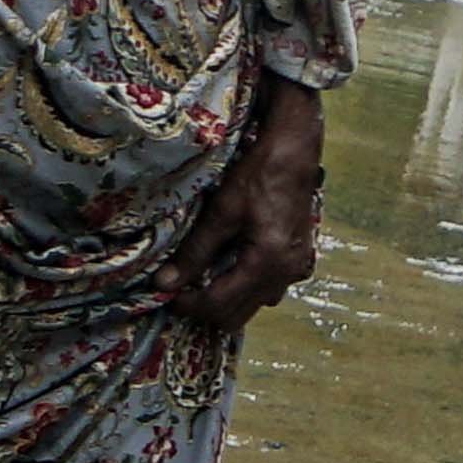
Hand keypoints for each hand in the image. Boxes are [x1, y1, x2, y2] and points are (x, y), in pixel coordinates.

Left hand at [167, 82, 324, 331]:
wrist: (296, 147)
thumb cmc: (259, 174)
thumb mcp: (221, 212)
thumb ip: (194, 252)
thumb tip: (164, 283)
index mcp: (267, 263)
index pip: (219, 305)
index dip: (188, 304)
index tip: (166, 293)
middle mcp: (286, 273)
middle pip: (237, 315)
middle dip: (206, 306)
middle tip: (182, 287)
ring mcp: (296, 267)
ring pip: (254, 304)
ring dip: (227, 298)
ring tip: (204, 276)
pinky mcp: (299, 257)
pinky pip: (269, 288)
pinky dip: (246, 286)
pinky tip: (231, 264)